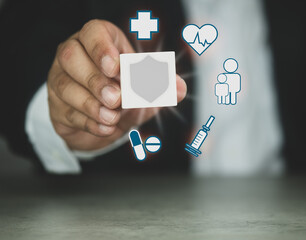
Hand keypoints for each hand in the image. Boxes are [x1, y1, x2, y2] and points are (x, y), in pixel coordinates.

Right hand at [47, 20, 186, 150]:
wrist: (107, 121)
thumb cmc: (126, 94)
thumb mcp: (147, 89)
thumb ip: (162, 87)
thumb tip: (179, 88)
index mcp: (98, 42)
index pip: (93, 32)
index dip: (101, 48)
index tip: (115, 67)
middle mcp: (74, 56)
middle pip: (70, 56)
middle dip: (95, 79)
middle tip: (115, 98)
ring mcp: (61, 81)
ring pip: (64, 86)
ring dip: (91, 104)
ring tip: (112, 117)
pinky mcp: (57, 107)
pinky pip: (66, 112)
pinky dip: (88, 122)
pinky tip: (106, 128)